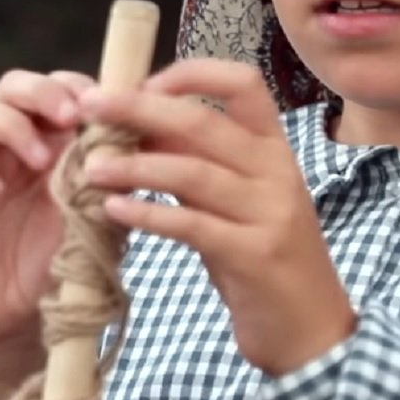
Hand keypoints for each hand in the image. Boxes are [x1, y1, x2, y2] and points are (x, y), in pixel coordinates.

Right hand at [0, 69, 93, 362]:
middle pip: (15, 85)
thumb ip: (113, 182)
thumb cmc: (59, 267)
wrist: (14, 323)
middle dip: (42, 92)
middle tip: (69, 116)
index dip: (76, 86)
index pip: (59, 89)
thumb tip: (143, 139)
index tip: (101, 105)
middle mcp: (12, 144)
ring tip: (37, 162)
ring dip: (10, 126)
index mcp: (53, 141)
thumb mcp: (96, 222)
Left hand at [78, 59, 356, 375]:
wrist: (310, 326)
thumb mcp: (233, 196)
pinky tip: (112, 210)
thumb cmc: (261, 253)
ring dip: (134, 165)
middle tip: (90, 107)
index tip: (141, 83)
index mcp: (274, 146)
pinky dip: (148, 214)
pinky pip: (193, 225)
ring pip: (193, 171)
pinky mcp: (254, 255)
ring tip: (90, 168)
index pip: (242, 82)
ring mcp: (270, 212)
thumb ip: (195, 157)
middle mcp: (277, 170)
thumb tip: (136, 120)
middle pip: (202, 121)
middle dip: (138, 108)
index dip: (190, 73)